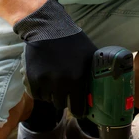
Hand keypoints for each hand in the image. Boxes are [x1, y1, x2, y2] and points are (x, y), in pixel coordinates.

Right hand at [13, 0, 96, 116]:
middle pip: (61, 105)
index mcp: (77, 79)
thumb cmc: (73, 41)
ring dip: (51, 95)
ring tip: (54, 83)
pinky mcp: (31, 78)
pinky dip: (40, 92)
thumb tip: (107, 87)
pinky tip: (45, 82)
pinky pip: (36, 95)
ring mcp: (44, 81)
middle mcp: (60, 83)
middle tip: (65, 91)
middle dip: (64, 99)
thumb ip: (96, 73)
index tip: (78, 108)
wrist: (47, 28)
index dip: (79, 110)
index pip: (78, 109)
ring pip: (48, 100)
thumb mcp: (90, 55)